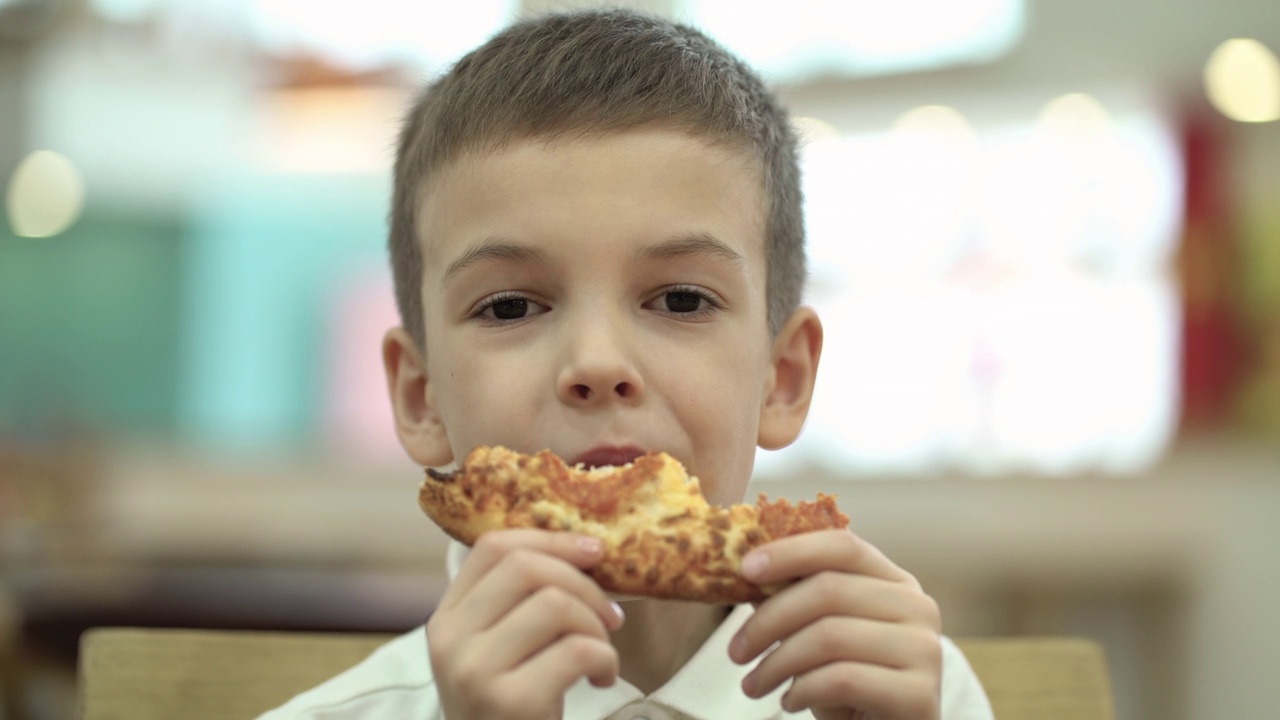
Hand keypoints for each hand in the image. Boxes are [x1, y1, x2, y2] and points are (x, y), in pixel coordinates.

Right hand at [426, 530, 625, 719]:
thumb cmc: (509, 713)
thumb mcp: (497, 653)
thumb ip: (517, 605)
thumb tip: (584, 550)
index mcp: (446, 619)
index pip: (493, 547)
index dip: (550, 539)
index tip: (594, 550)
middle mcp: (451, 641)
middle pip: (526, 568)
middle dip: (584, 584)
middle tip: (610, 615)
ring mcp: (475, 672)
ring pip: (554, 604)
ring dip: (596, 625)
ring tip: (602, 653)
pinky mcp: (509, 702)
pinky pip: (577, 650)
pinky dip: (605, 659)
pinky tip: (602, 679)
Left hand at [729, 530, 941, 719]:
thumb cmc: (850, 687)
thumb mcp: (820, 636)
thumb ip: (795, 600)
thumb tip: (748, 569)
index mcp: (896, 582)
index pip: (843, 545)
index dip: (791, 552)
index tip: (745, 568)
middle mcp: (918, 607)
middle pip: (828, 590)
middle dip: (769, 619)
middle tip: (735, 651)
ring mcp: (925, 650)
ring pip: (829, 635)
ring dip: (776, 663)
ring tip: (753, 686)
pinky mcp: (918, 694)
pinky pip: (841, 678)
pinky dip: (802, 690)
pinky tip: (789, 702)